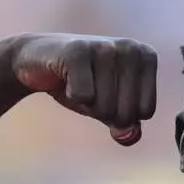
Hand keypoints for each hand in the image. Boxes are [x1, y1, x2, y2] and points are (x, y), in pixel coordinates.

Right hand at [9, 34, 157, 145]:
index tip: (106, 93)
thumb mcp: (109, 108)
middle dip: (103, 111)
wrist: (36, 59)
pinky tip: (65, 77)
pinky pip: (83, 96)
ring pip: (104, 106)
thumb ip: (126, 126)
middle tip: (89, 89)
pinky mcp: (77, 50)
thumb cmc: (81, 83)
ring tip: (77, 81)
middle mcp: (130, 48)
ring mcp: (105, 46)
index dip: (121, 114)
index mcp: (146, 57)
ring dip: (86, 103)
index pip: (145, 112)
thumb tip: (127, 137)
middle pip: (126, 112)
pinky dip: (71, 95)